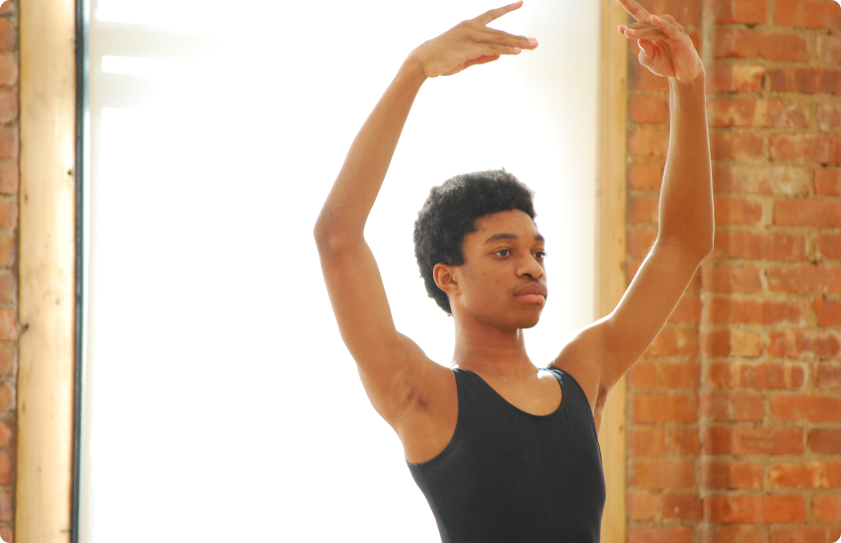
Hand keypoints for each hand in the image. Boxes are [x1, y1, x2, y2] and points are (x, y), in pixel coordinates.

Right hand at [409, 1, 537, 78]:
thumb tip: (498, 55)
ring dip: (517, 44)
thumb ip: (482, 56)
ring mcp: (471, 36)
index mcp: (470, 26)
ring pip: (499, 40)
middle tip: (535, 42)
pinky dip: (504, 50)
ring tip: (531, 46)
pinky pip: (491, 49)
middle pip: (501, 32)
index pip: (491, 15)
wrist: (424, 61)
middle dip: (519, 38)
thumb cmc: (442, 59)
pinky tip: (516, 51)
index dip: (507, 9)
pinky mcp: (469, 47)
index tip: (520, 3)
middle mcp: (472, 28)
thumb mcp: (466, 57)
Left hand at [615, 0, 702, 82]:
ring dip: (643, 31)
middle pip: (646, 23)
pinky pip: (671, 30)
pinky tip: (654, 19)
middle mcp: (662, 28)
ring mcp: (672, 32)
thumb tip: (640, 40)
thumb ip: (645, 52)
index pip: (640, 16)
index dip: (630, 7)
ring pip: (655, 27)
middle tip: (622, 30)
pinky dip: (662, 24)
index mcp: (652, 31)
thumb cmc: (665, 64)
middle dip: (634, 28)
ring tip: (630, 34)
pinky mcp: (681, 38)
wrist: (682, 75)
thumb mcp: (650, 61)